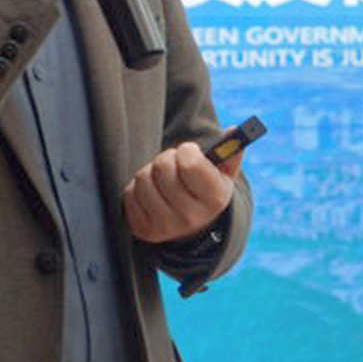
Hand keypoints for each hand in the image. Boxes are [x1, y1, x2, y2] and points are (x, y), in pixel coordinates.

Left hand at [123, 140, 240, 244]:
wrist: (194, 226)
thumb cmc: (206, 189)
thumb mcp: (223, 174)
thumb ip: (230, 152)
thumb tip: (232, 131)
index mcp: (215, 199)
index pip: (190, 164)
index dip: (187, 150)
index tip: (189, 152)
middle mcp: (191, 217)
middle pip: (163, 167)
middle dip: (167, 158)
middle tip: (174, 163)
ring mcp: (166, 226)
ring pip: (143, 178)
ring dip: (150, 172)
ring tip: (162, 179)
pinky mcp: (144, 230)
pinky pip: (129, 194)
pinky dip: (137, 188)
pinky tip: (152, 194)